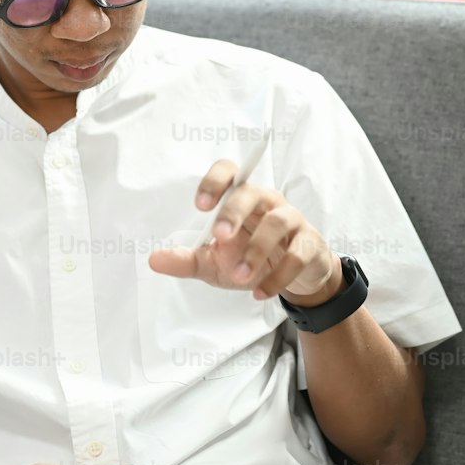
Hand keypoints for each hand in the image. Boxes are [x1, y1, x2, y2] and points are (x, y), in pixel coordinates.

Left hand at [148, 159, 338, 302]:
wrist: (294, 276)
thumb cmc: (250, 258)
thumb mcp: (214, 262)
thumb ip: (186, 260)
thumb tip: (154, 259)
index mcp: (241, 199)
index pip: (230, 173)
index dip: (215, 182)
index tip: (201, 205)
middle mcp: (267, 202)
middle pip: (251, 193)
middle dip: (233, 213)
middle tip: (219, 237)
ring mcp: (291, 220)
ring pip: (277, 222)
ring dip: (256, 251)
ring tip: (240, 277)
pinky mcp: (309, 243)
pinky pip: (296, 255)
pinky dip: (277, 277)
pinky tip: (259, 292)